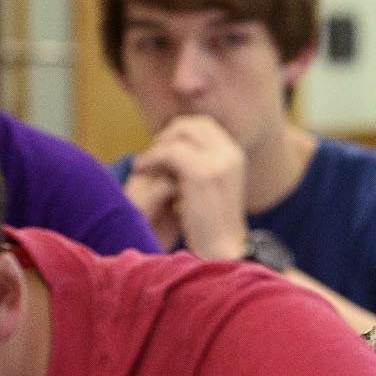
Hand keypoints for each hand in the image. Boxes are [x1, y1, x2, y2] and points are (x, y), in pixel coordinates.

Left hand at [134, 116, 249, 259]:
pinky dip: (151, 158)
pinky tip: (140, 170)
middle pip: (191, 124)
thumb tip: (181, 152)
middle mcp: (229, 153)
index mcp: (235, 155)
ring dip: (156, 147)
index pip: (204, 125)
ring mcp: (217, 162)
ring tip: (143, 164)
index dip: (180, 132)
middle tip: (151, 154)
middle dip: (166, 135)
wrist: (223, 251)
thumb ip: (205, 166)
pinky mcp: (200, 174)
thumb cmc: (214, 227)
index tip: (163, 148)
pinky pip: (169, 152)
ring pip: (179, 134)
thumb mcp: (215, 188)